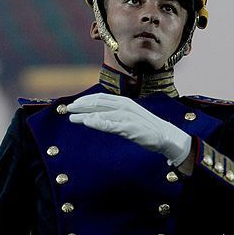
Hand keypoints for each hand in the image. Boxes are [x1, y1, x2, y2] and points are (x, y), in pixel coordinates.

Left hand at [66, 94, 191, 165]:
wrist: (165, 136)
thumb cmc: (145, 128)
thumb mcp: (127, 118)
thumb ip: (113, 116)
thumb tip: (96, 116)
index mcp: (124, 102)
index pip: (101, 98)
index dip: (85, 100)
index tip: (73, 105)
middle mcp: (124, 106)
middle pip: (98, 103)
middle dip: (81, 106)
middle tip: (68, 109)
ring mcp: (127, 116)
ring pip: (102, 113)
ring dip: (85, 115)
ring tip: (72, 118)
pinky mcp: (129, 127)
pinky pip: (110, 124)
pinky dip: (98, 122)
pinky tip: (87, 122)